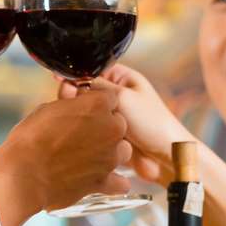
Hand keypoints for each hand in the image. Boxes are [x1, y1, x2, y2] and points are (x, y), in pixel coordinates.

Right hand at [0, 89, 131, 225]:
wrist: (23, 175)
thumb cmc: (30, 139)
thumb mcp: (47, 109)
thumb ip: (69, 104)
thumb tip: (72, 100)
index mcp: (97, 106)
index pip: (111, 97)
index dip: (98, 103)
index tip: (87, 108)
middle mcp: (110, 130)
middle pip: (120, 123)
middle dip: (105, 127)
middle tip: (83, 133)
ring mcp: (109, 157)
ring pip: (123, 151)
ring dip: (111, 152)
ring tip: (90, 155)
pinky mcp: (103, 181)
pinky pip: (120, 182)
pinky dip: (112, 180)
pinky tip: (98, 177)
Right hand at [60, 64, 195, 184]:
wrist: (165, 156)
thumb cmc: (152, 123)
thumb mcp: (123, 97)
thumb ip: (96, 87)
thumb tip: (72, 82)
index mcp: (122, 78)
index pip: (92, 69)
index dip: (75, 75)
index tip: (61, 81)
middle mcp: (115, 94)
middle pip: (85, 91)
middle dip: (74, 96)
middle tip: (68, 103)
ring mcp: (111, 115)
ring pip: (85, 111)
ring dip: (79, 115)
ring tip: (75, 120)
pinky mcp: (108, 133)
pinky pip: (89, 128)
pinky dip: (83, 130)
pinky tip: (78, 133)